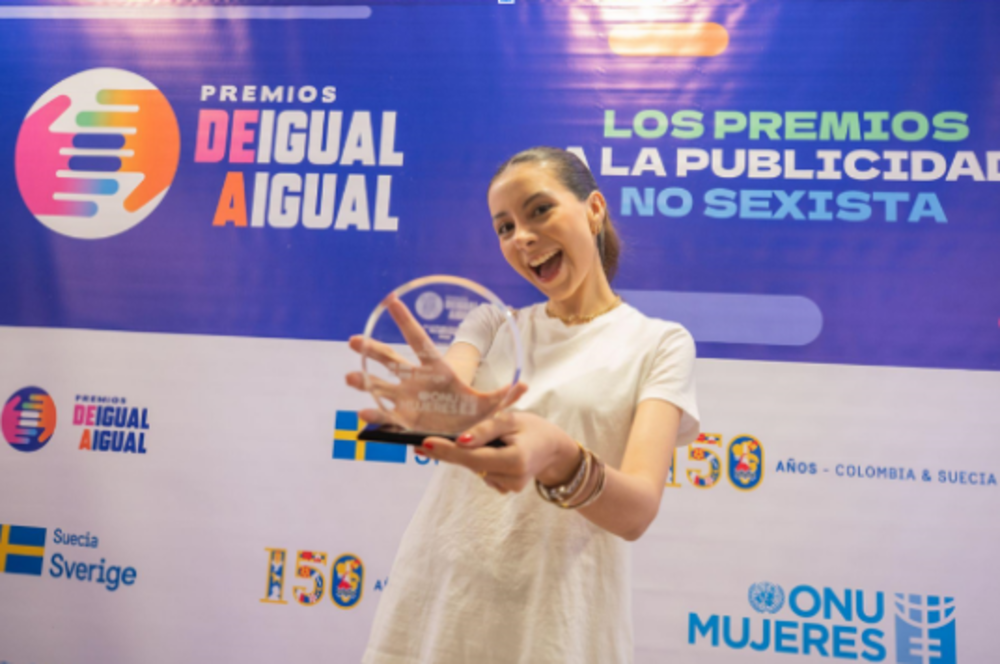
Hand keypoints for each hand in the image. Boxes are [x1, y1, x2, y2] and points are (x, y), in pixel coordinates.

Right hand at [345, 293, 525, 431]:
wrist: (463, 434)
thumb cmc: (474, 412)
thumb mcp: (490, 405)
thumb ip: (504, 396)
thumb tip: (524, 385)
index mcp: (436, 369)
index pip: (419, 340)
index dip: (405, 321)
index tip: (390, 300)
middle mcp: (415, 381)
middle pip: (391, 360)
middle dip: (372, 350)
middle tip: (353, 340)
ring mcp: (406, 399)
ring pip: (381, 386)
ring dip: (364, 382)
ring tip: (349, 377)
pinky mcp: (402, 420)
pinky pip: (385, 416)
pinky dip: (374, 415)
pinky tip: (362, 414)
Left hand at [417, 411, 580, 493]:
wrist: (553, 449)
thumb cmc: (532, 429)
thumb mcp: (511, 419)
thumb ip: (486, 429)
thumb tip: (460, 441)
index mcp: (515, 461)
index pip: (473, 457)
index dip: (447, 451)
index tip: (425, 444)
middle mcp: (512, 479)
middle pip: (470, 464)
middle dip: (447, 453)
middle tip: (420, 444)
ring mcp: (509, 487)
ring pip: (475, 468)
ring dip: (468, 455)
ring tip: (479, 440)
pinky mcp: (505, 489)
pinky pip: (483, 472)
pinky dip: (480, 461)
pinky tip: (491, 452)